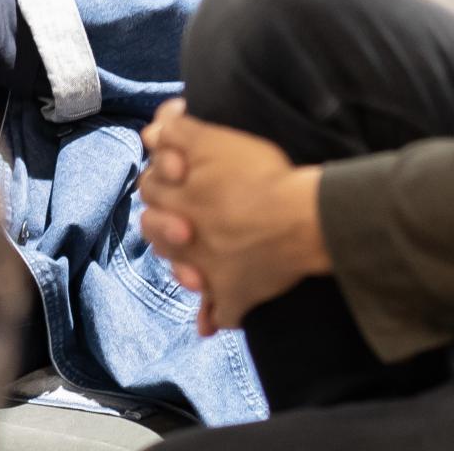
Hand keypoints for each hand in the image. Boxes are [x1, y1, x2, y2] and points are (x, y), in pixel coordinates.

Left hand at [139, 99, 329, 334]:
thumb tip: (152, 130)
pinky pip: (219, 315)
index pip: (149, 191)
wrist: (305, 217)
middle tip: (185, 221)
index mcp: (177, 201)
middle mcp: (186, 240)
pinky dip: (214, 317)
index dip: (160, 181)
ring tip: (195, 266)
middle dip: (164, 225)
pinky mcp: (235, 298)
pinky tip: (210, 322)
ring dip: (184, 269)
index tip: (179, 175)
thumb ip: (176, 131)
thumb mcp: (214, 141)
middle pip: (157, 232)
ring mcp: (209, 273)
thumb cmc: (262, 175)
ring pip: (183, 272)